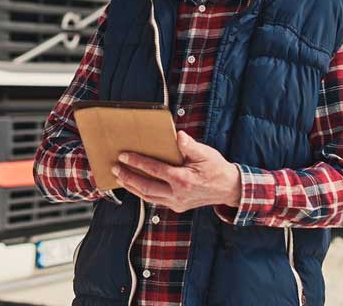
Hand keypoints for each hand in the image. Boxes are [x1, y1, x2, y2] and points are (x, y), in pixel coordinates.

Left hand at [112, 131, 240, 212]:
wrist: (229, 189)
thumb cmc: (217, 168)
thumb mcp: (206, 154)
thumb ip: (190, 146)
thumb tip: (178, 136)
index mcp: (183, 180)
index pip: (154, 170)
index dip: (137, 162)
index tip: (123, 156)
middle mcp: (177, 194)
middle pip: (145, 187)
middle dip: (127, 177)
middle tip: (114, 168)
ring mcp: (176, 203)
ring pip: (147, 197)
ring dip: (132, 187)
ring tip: (119, 177)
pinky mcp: (177, 206)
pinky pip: (155, 200)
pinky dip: (142, 193)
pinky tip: (134, 186)